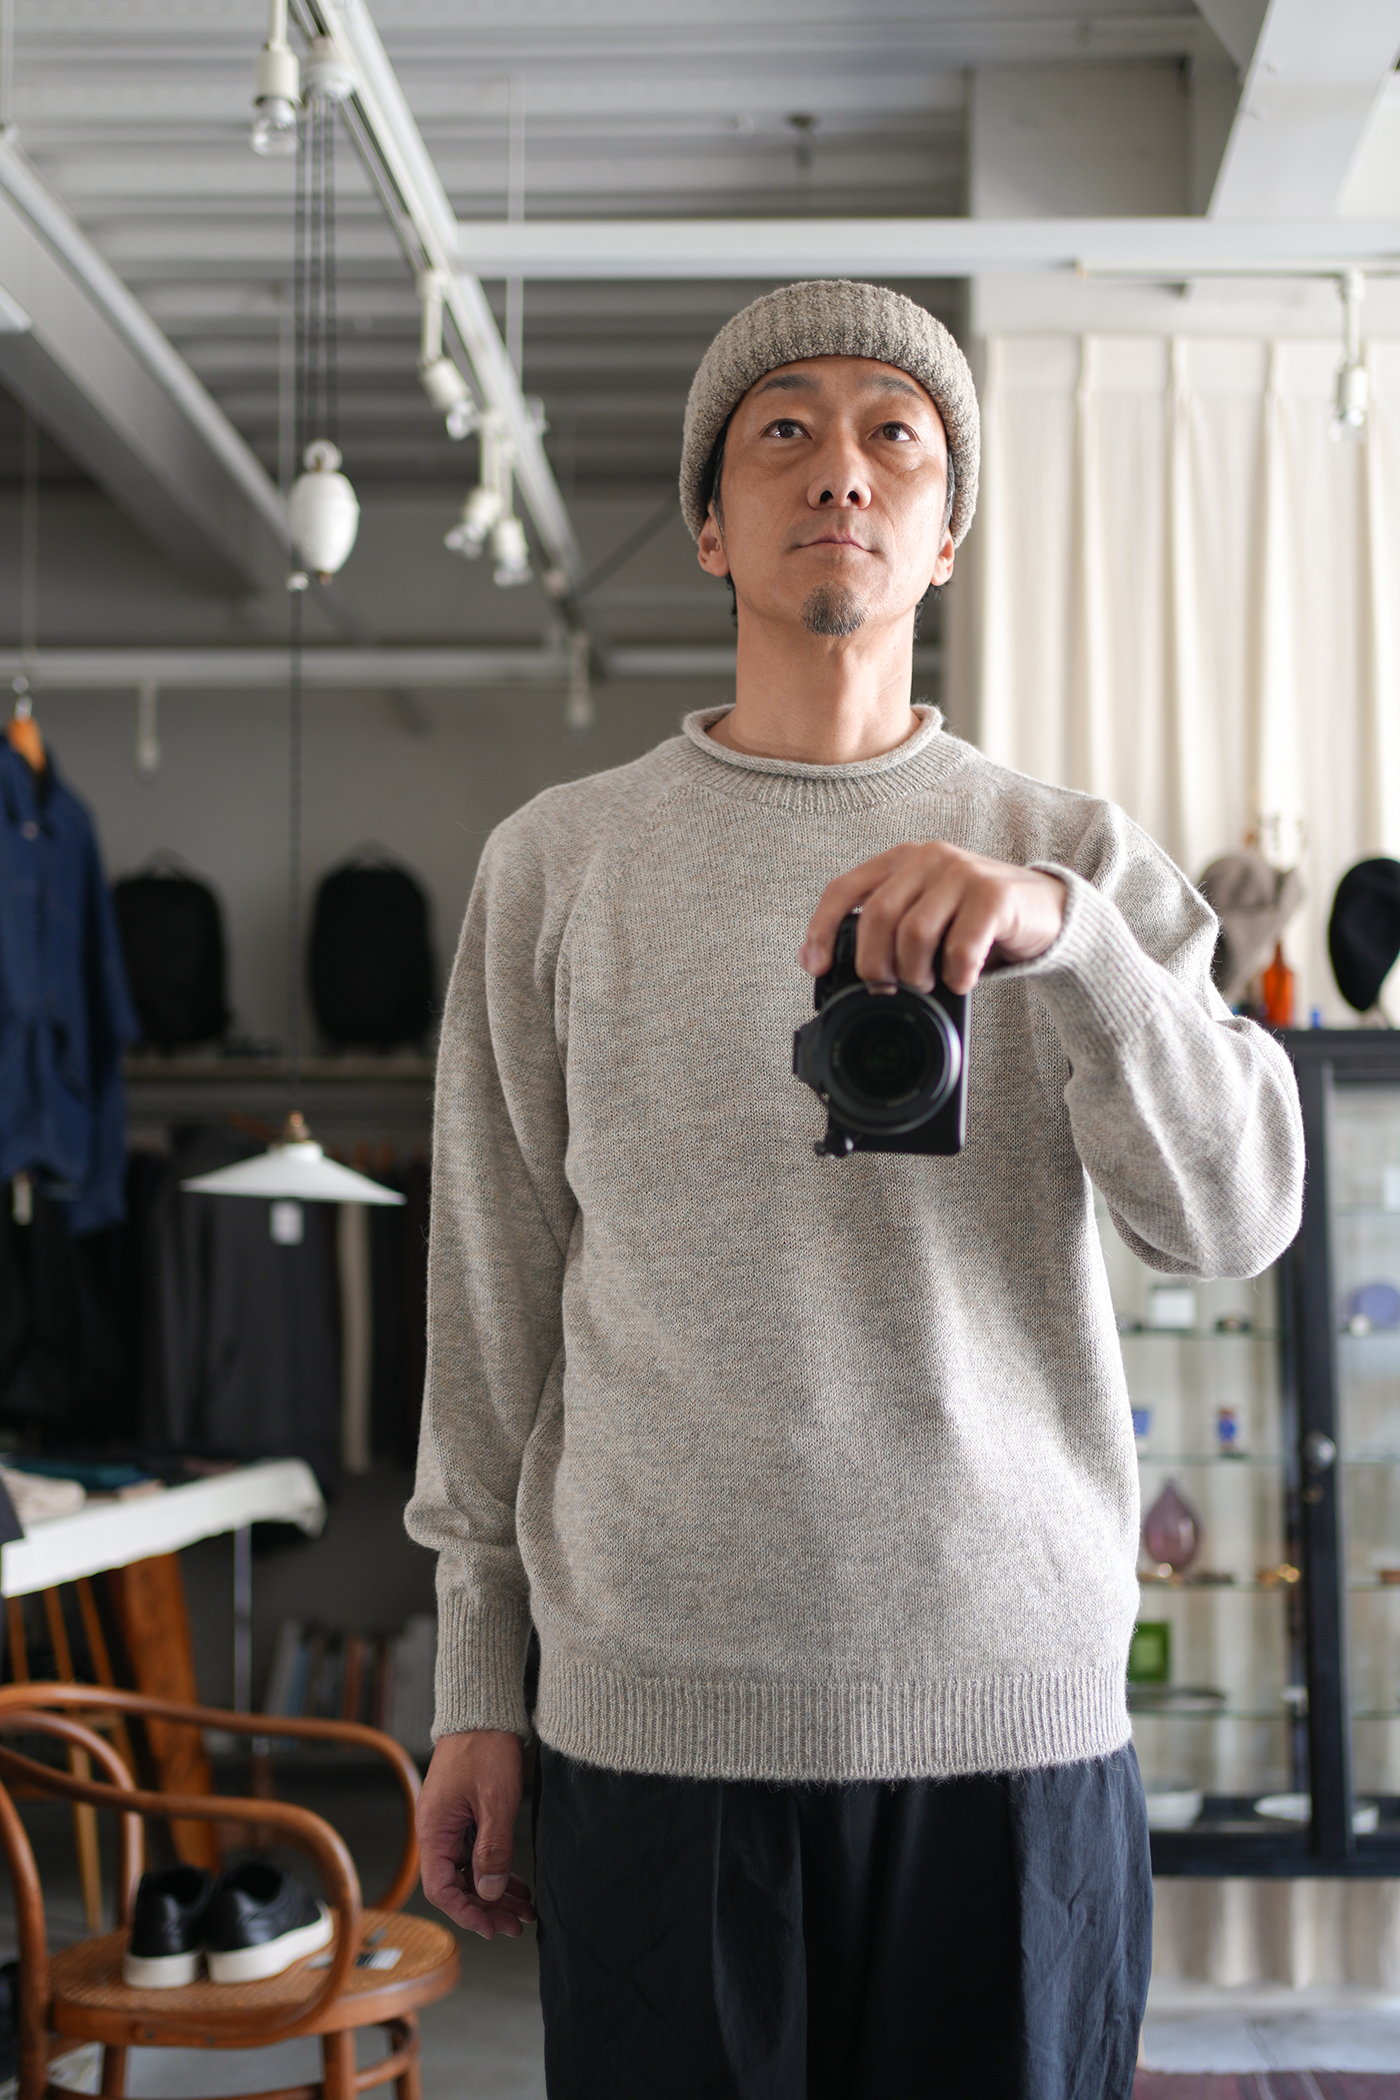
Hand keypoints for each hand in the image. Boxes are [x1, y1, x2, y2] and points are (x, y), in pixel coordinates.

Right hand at [416, 1729, 535, 1938]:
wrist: (484, 1708)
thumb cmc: (485, 1747)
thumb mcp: (495, 1801)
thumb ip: (492, 1849)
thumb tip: (488, 1893)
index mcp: (433, 1830)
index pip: (441, 1889)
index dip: (466, 1912)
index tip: (492, 1927)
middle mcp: (437, 1831)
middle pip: (457, 1885)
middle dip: (487, 1907)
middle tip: (518, 1924)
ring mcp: (451, 1824)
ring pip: (470, 1872)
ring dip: (495, 1892)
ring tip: (524, 1909)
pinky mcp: (466, 1816)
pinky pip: (477, 1854)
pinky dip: (497, 1869)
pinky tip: (517, 1883)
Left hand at [800, 842, 1066, 996]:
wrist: (1048, 912)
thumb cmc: (978, 921)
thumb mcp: (929, 917)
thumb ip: (893, 930)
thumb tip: (857, 978)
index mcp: (902, 861)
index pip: (844, 889)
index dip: (822, 930)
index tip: (815, 967)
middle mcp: (929, 858)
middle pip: (876, 916)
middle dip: (874, 964)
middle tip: (888, 988)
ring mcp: (963, 872)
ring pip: (914, 932)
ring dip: (915, 972)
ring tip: (929, 984)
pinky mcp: (995, 894)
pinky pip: (960, 945)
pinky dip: (956, 974)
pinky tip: (962, 981)